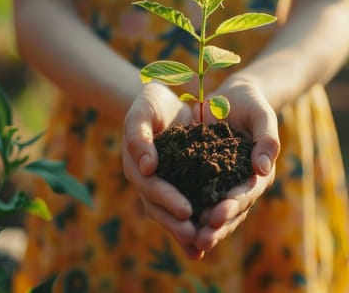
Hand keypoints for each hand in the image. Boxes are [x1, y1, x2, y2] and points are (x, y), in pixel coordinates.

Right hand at [122, 82, 202, 257]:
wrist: (170, 103)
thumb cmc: (152, 103)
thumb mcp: (143, 110)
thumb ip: (139, 135)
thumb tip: (147, 167)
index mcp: (136, 167)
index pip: (151, 187)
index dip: (168, 200)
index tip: (185, 211)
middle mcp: (149, 182)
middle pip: (160, 209)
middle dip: (177, 224)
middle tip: (196, 237)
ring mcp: (165, 187)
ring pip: (173, 215)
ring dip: (187, 232)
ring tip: (204, 245)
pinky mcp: (182, 187)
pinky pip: (190, 207)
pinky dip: (198, 223)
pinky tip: (211, 239)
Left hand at [194, 75, 279, 252]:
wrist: (234, 100)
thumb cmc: (252, 104)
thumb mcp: (263, 116)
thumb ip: (266, 139)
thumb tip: (262, 169)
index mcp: (259, 173)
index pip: (247, 194)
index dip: (232, 206)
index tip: (216, 217)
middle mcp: (243, 185)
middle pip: (232, 212)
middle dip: (217, 228)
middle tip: (201, 241)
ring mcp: (225, 186)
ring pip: (215, 213)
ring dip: (203, 229)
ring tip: (189, 243)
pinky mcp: (207, 181)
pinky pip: (198, 200)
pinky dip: (190, 215)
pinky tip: (176, 227)